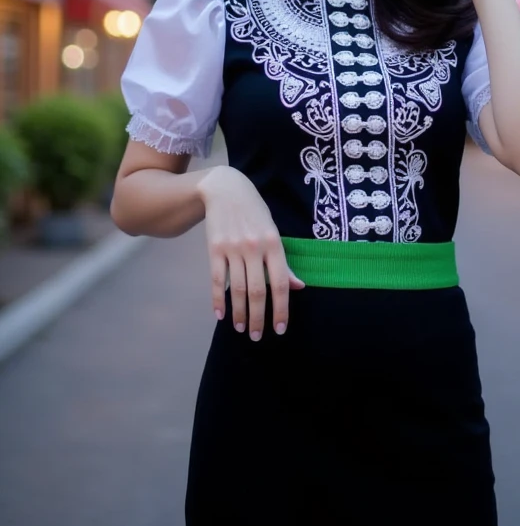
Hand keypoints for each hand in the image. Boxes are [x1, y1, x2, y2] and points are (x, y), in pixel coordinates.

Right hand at [198, 166, 304, 339]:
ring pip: (236, 289)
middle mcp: (254, 247)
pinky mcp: (214, 248)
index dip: (281, 308)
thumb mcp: (274, 232)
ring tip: (240, 328)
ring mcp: (233, 248)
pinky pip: (216, 279)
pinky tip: (220, 315)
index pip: (280, 283)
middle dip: (258, 318)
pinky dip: (217, 299)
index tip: (280, 328)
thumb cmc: (255, 212)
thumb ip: (284, 262)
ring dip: (238, 313)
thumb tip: (299, 286)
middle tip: (257, 336)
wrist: (226, 189)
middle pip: (256, 291)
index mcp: (274, 244)